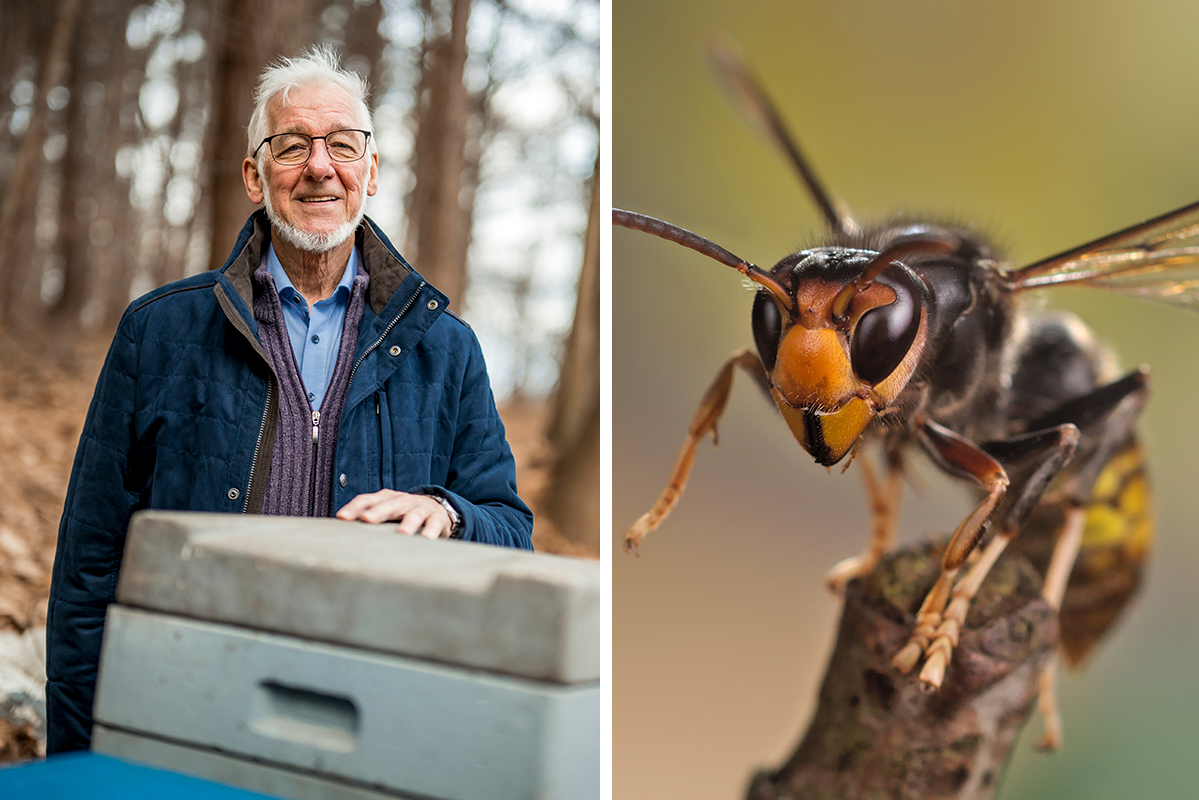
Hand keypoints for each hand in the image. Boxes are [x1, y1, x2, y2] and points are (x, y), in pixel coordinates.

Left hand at [335, 490, 452, 538]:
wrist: (438, 508)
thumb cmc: (405, 513)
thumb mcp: (387, 512)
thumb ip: (369, 518)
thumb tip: (339, 533)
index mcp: (387, 498)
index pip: (368, 499)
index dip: (355, 507)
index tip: (342, 518)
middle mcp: (403, 500)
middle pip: (389, 504)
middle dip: (378, 512)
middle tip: (367, 519)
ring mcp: (421, 508)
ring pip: (413, 514)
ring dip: (408, 524)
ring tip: (402, 534)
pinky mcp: (437, 518)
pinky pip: (434, 524)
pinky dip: (431, 531)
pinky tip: (426, 539)